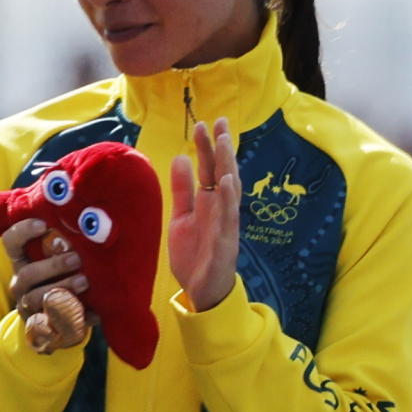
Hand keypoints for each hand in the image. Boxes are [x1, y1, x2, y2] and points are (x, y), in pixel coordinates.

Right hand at [0, 216, 91, 354]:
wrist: (62, 319)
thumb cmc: (66, 277)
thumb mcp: (61, 258)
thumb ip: (67, 243)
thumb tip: (92, 223)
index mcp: (22, 260)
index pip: (11, 242)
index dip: (23, 232)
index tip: (44, 225)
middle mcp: (21, 283)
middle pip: (27, 273)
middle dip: (52, 266)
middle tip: (76, 258)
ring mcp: (28, 305)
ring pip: (38, 298)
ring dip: (62, 288)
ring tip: (84, 281)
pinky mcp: (42, 326)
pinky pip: (52, 324)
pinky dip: (74, 316)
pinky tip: (93, 312)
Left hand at [165, 117, 241, 311]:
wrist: (200, 288)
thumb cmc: (195, 251)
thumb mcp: (182, 216)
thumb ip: (182, 189)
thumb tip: (182, 158)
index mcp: (210, 203)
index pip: (211, 169)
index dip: (208, 147)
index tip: (206, 123)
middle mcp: (221, 210)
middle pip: (223, 174)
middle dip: (222, 148)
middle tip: (220, 123)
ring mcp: (225, 226)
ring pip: (229, 192)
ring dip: (228, 167)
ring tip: (225, 144)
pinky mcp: (224, 243)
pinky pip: (227, 220)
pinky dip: (229, 201)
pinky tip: (228, 184)